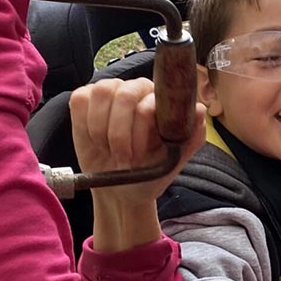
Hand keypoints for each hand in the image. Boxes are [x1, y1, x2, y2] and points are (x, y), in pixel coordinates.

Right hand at [71, 77, 206, 250]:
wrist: (122, 190)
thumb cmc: (149, 174)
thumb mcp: (173, 162)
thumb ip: (191, 136)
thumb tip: (200, 110)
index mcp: (161, 101)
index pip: (148, 103)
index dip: (139, 132)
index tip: (137, 158)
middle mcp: (138, 90)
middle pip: (124, 94)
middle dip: (119, 133)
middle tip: (122, 158)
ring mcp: (111, 91)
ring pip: (101, 93)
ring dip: (101, 130)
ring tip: (109, 151)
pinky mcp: (86, 98)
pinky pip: (80, 99)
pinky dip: (84, 125)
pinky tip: (95, 141)